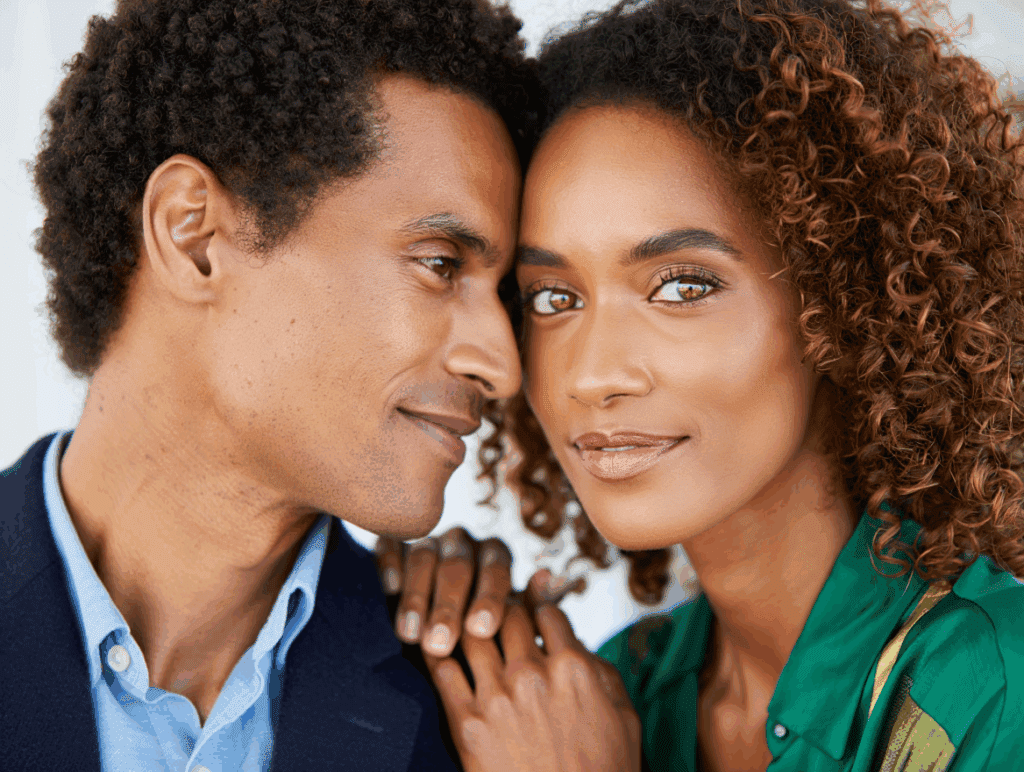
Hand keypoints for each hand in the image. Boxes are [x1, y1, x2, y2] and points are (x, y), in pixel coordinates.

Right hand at [375, 528, 515, 655]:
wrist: (443, 636)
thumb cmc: (486, 637)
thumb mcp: (511, 625)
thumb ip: (528, 606)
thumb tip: (546, 577)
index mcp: (495, 555)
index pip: (496, 570)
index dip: (489, 598)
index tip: (481, 630)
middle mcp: (463, 544)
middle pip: (457, 566)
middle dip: (447, 607)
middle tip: (440, 644)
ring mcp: (427, 543)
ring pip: (423, 558)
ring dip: (416, 598)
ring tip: (410, 636)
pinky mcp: (395, 545)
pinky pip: (390, 547)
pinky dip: (390, 565)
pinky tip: (390, 590)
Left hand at [427, 602, 641, 771]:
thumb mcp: (624, 718)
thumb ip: (602, 672)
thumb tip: (579, 647)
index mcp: (573, 668)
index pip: (547, 613)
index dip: (539, 608)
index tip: (531, 611)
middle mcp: (532, 673)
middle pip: (508, 616)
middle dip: (503, 609)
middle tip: (495, 611)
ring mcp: (497, 696)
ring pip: (473, 634)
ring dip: (468, 623)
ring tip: (463, 623)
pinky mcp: (467, 722)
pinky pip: (443, 671)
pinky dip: (436, 652)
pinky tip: (434, 646)